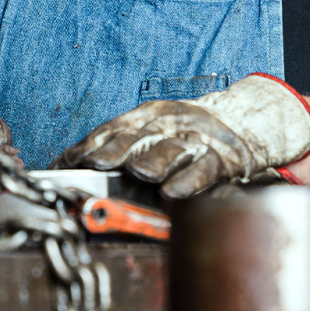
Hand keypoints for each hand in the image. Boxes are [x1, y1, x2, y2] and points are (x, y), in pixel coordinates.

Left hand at [53, 74, 309, 197]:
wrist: (244, 121)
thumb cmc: (186, 132)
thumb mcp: (150, 129)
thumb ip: (115, 144)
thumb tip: (68, 163)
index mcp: (145, 118)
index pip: (109, 131)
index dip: (87, 147)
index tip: (65, 164)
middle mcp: (166, 125)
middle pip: (135, 139)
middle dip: (113, 152)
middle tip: (93, 165)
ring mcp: (194, 140)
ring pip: (168, 152)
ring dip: (151, 163)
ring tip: (138, 173)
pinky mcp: (220, 158)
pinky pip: (202, 171)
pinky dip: (188, 182)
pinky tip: (175, 193)